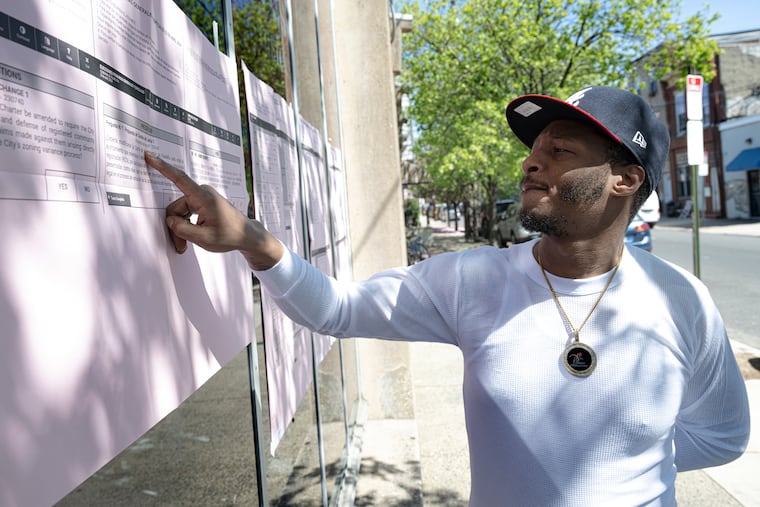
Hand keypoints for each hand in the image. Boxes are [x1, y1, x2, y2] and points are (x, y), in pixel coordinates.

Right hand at [144, 152, 282, 268]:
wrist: (246, 235)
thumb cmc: (230, 236)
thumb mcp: (204, 238)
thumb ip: (183, 230)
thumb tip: (170, 221)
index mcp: (203, 197)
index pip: (179, 179)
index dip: (162, 167)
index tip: (149, 156)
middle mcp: (202, 193)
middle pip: (176, 209)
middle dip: (176, 228)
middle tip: (181, 246)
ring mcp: (202, 197)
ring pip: (180, 213)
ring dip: (181, 229)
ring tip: (187, 244)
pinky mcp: (202, 202)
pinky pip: (186, 213)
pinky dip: (187, 226)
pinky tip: (193, 235)